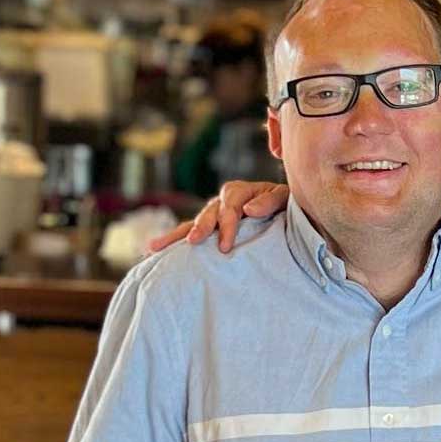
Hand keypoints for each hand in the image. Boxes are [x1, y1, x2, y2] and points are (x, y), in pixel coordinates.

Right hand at [146, 180, 289, 253]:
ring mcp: (214, 214)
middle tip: (193, 242)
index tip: (225, 247)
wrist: (286, 212)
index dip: (227, 226)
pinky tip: (153, 250)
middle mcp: (224, 201)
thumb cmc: (287, 206)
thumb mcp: (285, 199)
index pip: (230, 207)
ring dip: (176, 235)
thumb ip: (270, 201)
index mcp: (241, 191)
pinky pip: (189, 232)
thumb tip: (249, 209)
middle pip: (209, 213)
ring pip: (193, 222)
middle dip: (200, 228)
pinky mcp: (210, 228)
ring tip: (156, 247)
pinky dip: (173, 240)